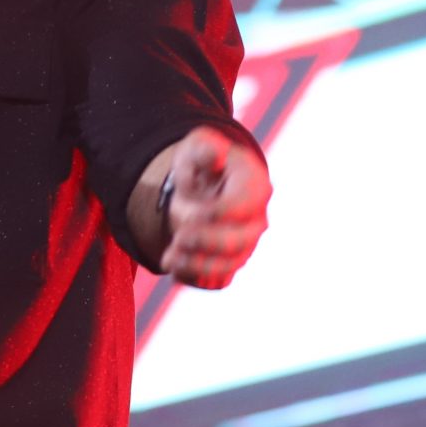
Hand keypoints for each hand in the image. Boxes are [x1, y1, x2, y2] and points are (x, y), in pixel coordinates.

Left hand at [157, 126, 269, 289]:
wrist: (202, 185)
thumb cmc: (203, 162)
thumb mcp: (201, 145)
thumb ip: (207, 149)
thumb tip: (216, 155)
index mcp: (255, 187)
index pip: (244, 206)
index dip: (217, 211)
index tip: (190, 206)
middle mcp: (256, 221)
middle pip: (238, 243)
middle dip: (205, 242)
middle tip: (178, 236)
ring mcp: (244, 246)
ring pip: (228, 267)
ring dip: (196, 265)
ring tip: (169, 257)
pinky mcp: (228, 264)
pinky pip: (216, 282)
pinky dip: (193, 279)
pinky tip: (173, 266)